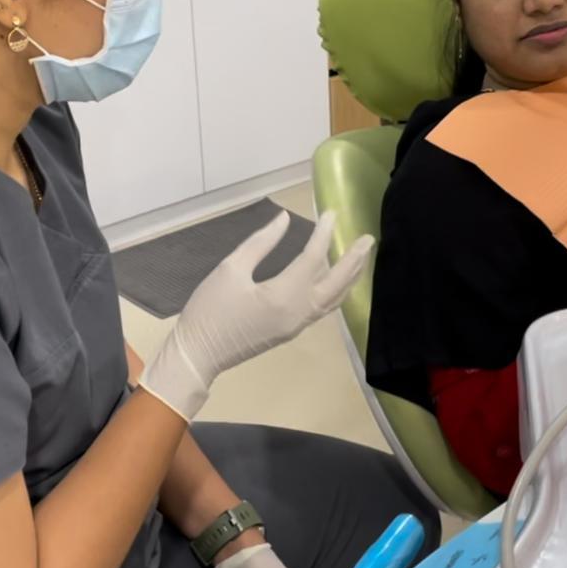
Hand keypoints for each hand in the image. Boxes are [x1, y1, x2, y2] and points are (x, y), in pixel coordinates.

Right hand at [140, 210, 373, 419]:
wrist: (198, 354)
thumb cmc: (209, 310)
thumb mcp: (230, 270)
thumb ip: (260, 243)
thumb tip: (284, 220)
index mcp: (283, 296)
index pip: (313, 260)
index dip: (323, 234)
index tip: (331, 213)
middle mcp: (299, 312)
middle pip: (337, 284)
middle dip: (354, 261)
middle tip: (368, 239)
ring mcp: (297, 325)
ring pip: (334, 299)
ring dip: (349, 277)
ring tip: (360, 257)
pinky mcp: (291, 330)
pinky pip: (323, 308)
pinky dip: (336, 291)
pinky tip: (337, 280)